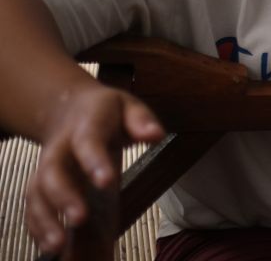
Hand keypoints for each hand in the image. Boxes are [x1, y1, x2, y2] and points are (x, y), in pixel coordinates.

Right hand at [25, 84, 163, 254]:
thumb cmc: (106, 111)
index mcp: (85, 125)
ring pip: (37, 193)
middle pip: (53, 171)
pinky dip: (38, 227)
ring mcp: (46, 167)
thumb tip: (156, 134)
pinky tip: (49, 246)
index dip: (94, 161)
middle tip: (80, 218)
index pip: (88, 141)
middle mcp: (59, 148)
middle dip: (64, 196)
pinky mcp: (40, 184)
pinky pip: (32, 206)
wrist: (69, 108)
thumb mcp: (128, 106)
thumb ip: (141, 120)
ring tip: (57, 245)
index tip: (106, 181)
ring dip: (45, 219)